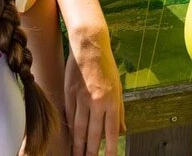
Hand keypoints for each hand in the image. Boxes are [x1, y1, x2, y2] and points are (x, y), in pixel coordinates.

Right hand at [65, 34, 124, 155]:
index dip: (109, 148)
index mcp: (111, 101)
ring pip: (78, 127)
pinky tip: (70, 137)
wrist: (89, 47)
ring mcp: (80, 98)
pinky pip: (70, 115)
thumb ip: (119, 111)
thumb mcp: (119, 88)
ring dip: (77, 145)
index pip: (110, 131)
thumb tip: (122, 131)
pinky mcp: (69, 93)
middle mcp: (96, 102)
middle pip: (92, 133)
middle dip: (90, 152)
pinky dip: (70, 128)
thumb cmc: (107, 66)